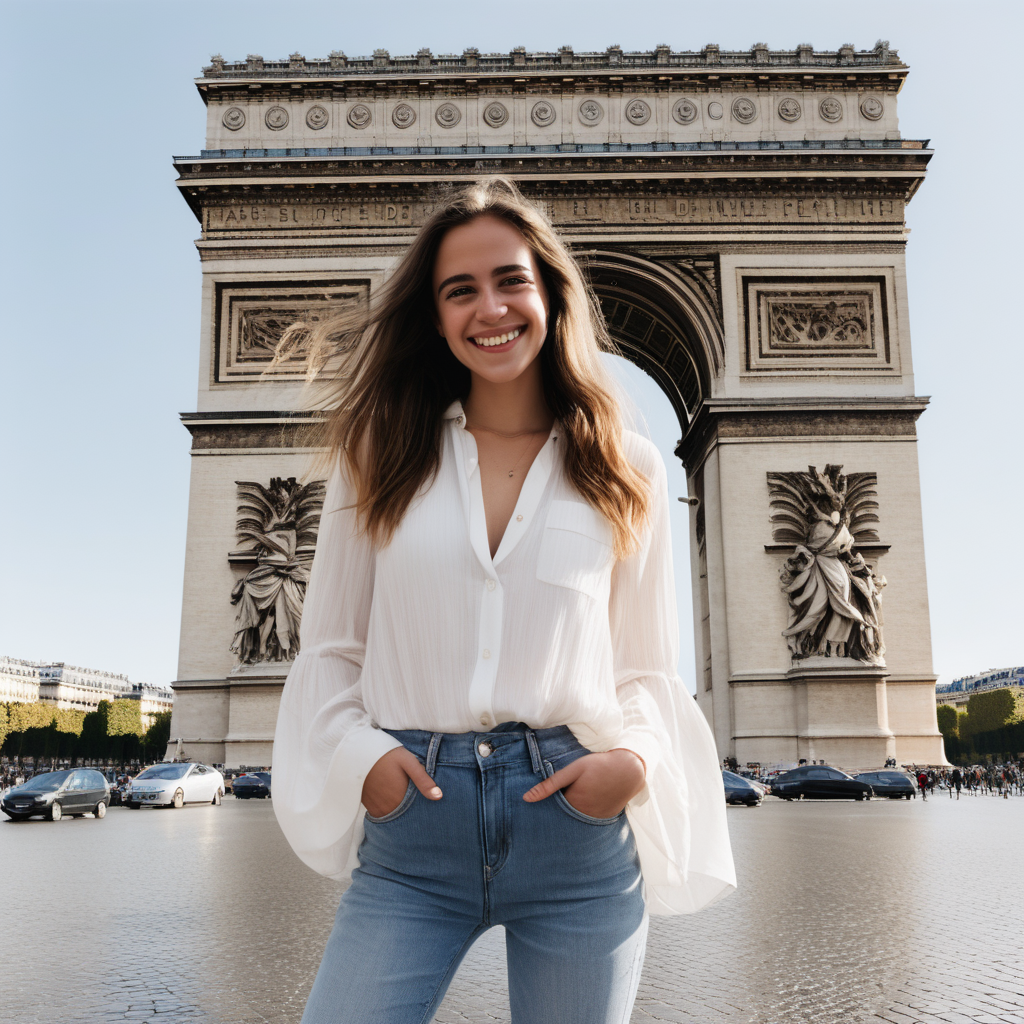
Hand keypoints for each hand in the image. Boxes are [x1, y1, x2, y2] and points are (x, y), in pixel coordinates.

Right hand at [361, 746, 441, 818]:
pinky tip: (391, 797)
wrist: (359, 752)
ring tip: (401, 795)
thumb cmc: (387, 755)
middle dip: (411, 810)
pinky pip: (381, 814)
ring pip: (393, 815)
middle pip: (405, 815)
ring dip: (399, 810)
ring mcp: (376, 808)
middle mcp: (388, 807)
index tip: (425, 801)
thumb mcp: (408, 762)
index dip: (422, 806)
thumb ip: (423, 780)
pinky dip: (388, 809)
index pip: (416, 811)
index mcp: (400, 798)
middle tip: (412, 796)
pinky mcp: (368, 805)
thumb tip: (439, 796)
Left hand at [522, 749, 645, 818]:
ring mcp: (596, 819)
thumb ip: (550, 784)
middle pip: (565, 816)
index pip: (553, 810)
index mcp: (572, 803)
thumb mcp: (573, 770)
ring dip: (574, 811)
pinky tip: (592, 799)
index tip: (549, 798)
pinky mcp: (606, 818)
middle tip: (566, 795)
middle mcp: (584, 815)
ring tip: (581, 795)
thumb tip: (526, 798)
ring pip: (578, 818)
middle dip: (560, 810)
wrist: (629, 769)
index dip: (550, 803)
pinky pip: (591, 818)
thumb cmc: (599, 765)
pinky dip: (587, 812)